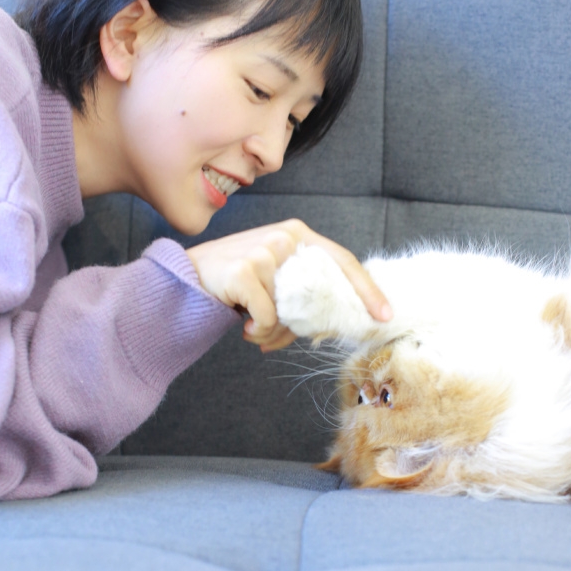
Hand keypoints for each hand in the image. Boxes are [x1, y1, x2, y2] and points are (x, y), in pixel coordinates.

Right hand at [186, 219, 391, 351]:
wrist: (188, 280)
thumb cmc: (237, 284)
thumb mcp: (276, 280)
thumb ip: (305, 291)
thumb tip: (334, 324)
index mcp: (297, 234)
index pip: (342, 261)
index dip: (366, 290)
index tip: (383, 314)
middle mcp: (284, 237)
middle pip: (319, 295)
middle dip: (302, 327)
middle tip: (276, 336)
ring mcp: (263, 251)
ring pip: (291, 312)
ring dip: (274, 331)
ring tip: (252, 325)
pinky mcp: (244, 271)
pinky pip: (267, 318)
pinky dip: (257, 331)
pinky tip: (242, 324)